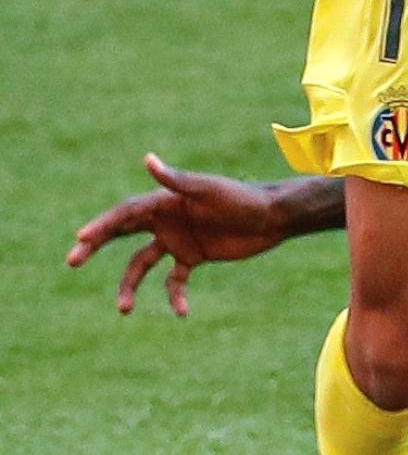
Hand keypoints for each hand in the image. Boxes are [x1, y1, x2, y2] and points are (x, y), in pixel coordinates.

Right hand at [65, 153, 291, 315]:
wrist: (273, 217)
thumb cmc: (241, 198)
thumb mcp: (208, 190)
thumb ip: (177, 180)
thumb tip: (148, 159)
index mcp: (165, 201)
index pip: (124, 214)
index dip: (102, 225)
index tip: (81, 239)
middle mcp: (165, 220)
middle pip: (121, 234)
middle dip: (95, 246)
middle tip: (71, 261)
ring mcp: (178, 240)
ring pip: (141, 264)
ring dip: (129, 286)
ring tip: (123, 310)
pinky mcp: (194, 256)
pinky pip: (174, 280)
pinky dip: (174, 295)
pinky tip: (182, 311)